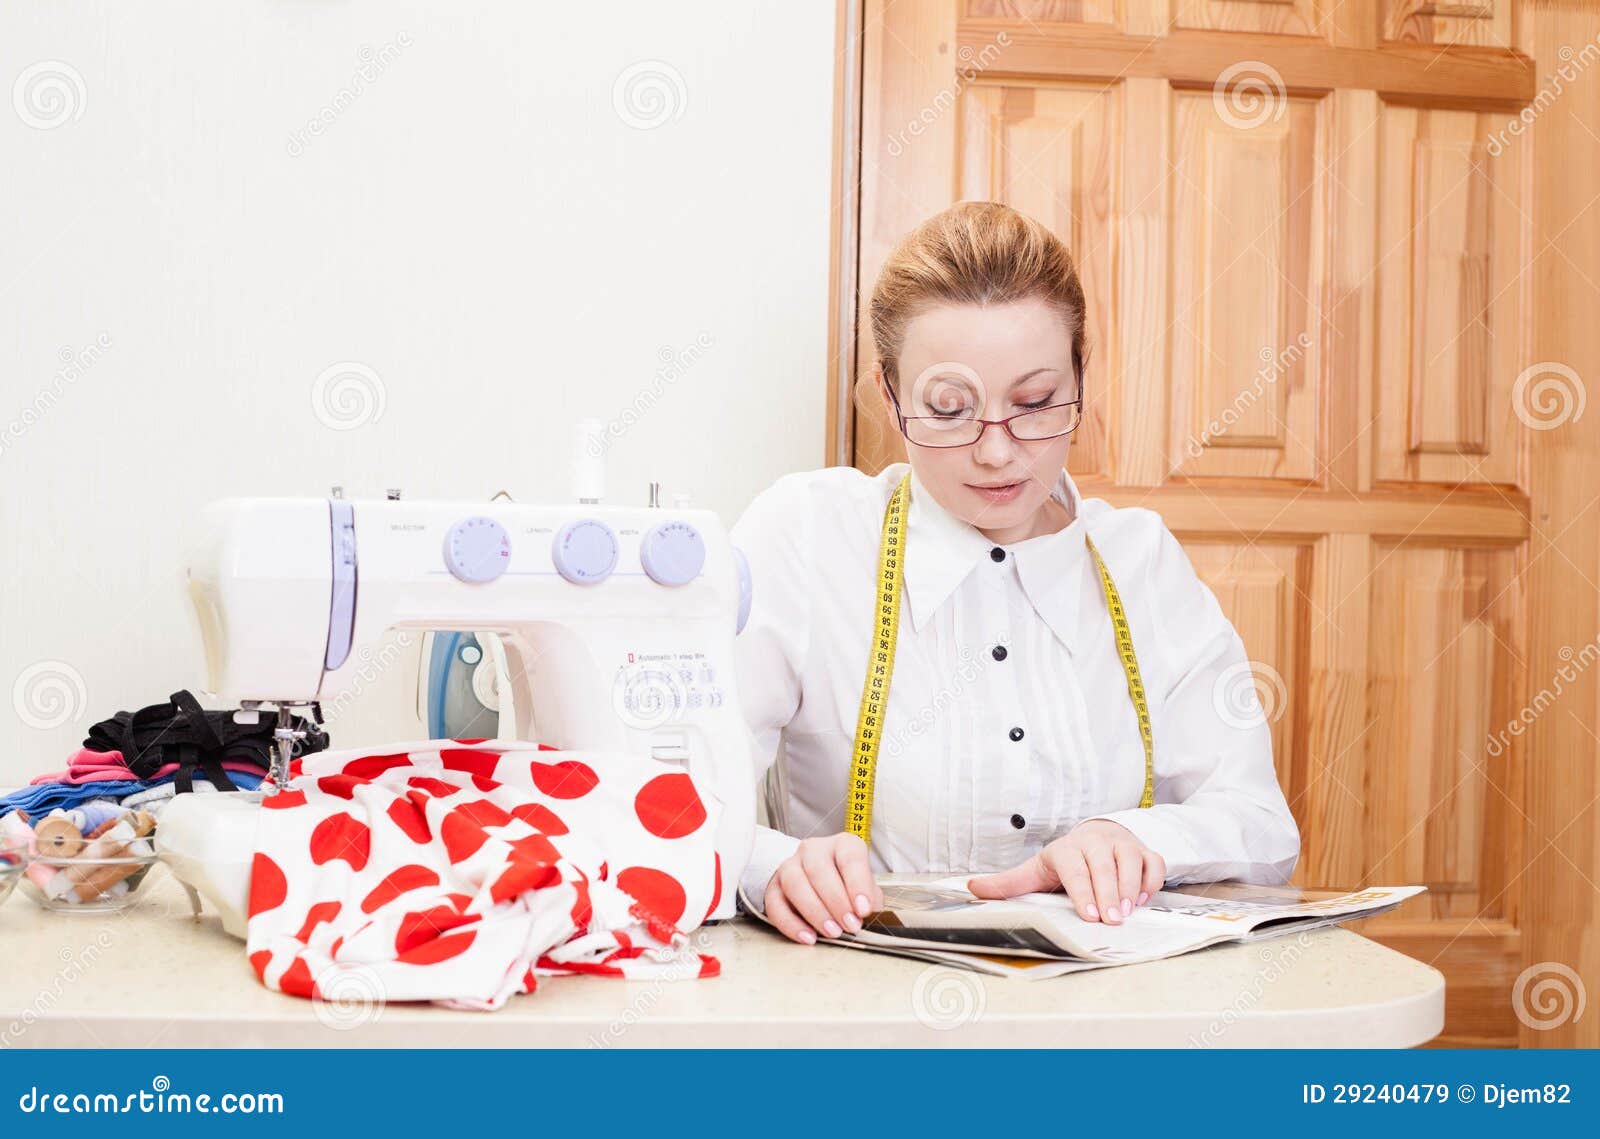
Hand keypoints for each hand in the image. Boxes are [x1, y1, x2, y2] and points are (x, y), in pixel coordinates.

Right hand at [763, 832, 884, 944]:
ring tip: (831, 932)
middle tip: (849, 925)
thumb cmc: (847, 886)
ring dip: (814, 911)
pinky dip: (791, 924)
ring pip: (794, 883)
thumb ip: (870, 899)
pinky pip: (775, 904)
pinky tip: (808, 937)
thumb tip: (868, 915)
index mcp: (842, 845)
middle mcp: (814, 850)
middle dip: (836, 901)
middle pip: (818, 869)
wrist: (818, 884)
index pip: (850, 857)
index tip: (863, 910)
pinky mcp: (773, 887)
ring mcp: (790, 866)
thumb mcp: (866, 889)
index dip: (858, 884)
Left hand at [964, 819, 1165, 923]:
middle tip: (1112, 920)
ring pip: (1131, 860)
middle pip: (1105, 865)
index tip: (1089, 916)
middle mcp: (1096, 842)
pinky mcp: (1144, 849)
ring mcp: (1122, 844)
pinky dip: (1151, 881)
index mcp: (1067, 848)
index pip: (1075, 868)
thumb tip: (971, 888)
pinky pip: (1154, 862)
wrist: (1094, 837)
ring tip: (1126, 912)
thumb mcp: (1036, 871)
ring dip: (1130, 887)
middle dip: (1108, 894)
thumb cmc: (1064, 862)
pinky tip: (1141, 899)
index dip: (1082, 891)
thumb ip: (1008, 884)